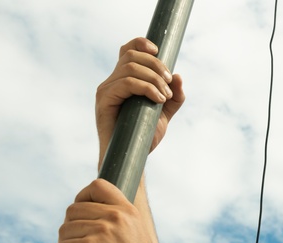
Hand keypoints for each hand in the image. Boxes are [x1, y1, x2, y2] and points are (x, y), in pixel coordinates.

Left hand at [56, 179, 172, 242]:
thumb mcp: (139, 238)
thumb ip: (121, 224)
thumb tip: (91, 217)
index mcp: (129, 212)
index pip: (97, 186)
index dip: (82, 197)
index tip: (80, 214)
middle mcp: (116, 218)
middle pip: (73, 210)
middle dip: (70, 229)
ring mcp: (102, 233)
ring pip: (64, 230)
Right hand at [95, 37, 185, 162]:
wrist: (133, 157)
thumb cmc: (144, 137)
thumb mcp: (165, 114)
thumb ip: (174, 97)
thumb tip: (178, 77)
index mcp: (124, 81)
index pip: (127, 50)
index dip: (141, 43)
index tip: (159, 51)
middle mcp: (112, 82)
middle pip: (131, 55)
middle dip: (155, 65)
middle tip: (169, 82)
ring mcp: (106, 90)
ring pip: (130, 67)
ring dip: (153, 78)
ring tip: (165, 96)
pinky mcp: (104, 100)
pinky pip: (126, 83)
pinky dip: (146, 87)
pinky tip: (158, 99)